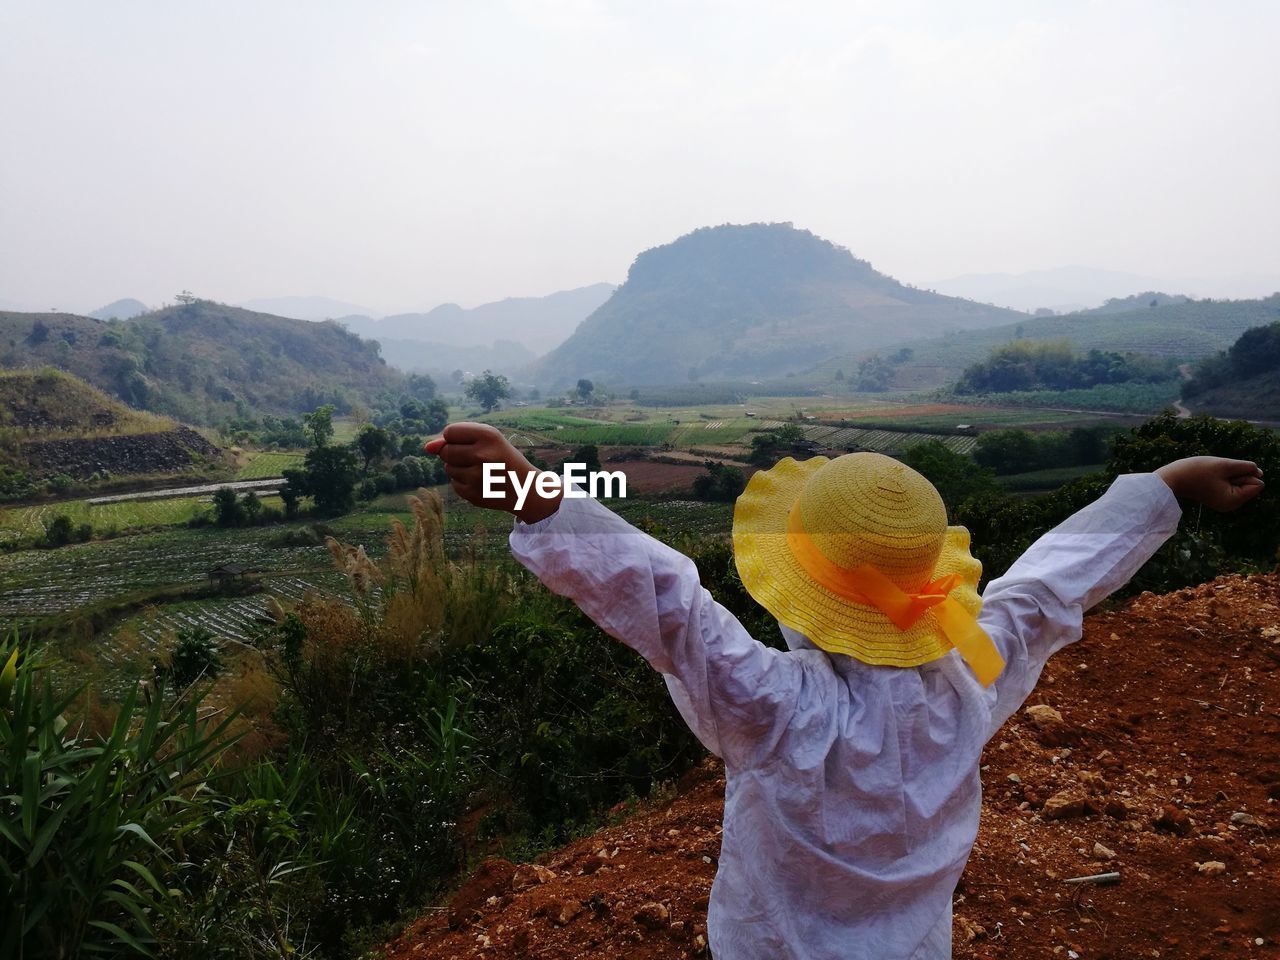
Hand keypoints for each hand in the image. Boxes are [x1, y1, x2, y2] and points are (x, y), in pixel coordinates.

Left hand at [424, 422, 561, 522]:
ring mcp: (477, 477)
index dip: (455, 438)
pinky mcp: (472, 494)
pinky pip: (454, 483)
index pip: (449, 432)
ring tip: (480, 470)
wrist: (525, 488)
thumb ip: (455, 439)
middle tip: (476, 458)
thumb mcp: (486, 440)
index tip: (471, 443)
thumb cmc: (502, 458)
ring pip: (447, 467)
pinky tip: (480, 483)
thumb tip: (426, 447)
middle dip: (455, 453)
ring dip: (458, 468)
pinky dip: (463, 482)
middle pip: (445, 451)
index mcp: (489, 436)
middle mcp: (483, 455)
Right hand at [1154, 456, 1263, 511]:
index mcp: (1234, 500)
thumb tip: (1259, 473)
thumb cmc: (1195, 471)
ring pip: (1241, 482)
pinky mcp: (1219, 497)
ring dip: (1229, 475)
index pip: (1258, 483)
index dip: (1244, 474)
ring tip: (1212, 477)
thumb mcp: (1225, 464)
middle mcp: (1232, 505)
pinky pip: (1232, 484)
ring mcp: (1225, 502)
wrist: (1171, 479)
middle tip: (1216, 476)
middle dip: (1236, 475)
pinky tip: (1210, 480)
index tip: (1224, 475)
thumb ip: (1247, 467)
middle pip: (1250, 483)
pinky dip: (1224, 478)